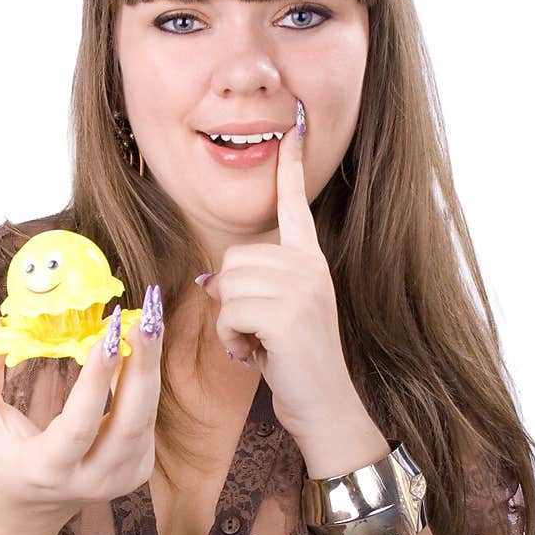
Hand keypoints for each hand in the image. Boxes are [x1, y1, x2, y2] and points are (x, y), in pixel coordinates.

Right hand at [0, 295, 163, 526]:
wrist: (23, 509)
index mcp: (46, 470)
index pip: (79, 426)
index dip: (97, 381)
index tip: (108, 335)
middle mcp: (90, 481)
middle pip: (130, 424)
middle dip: (142, 367)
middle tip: (145, 319)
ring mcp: (120, 480)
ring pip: (146, 420)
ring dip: (149, 367)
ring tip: (146, 322)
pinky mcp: (137, 471)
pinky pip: (147, 420)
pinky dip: (144, 382)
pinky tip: (139, 348)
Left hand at [199, 102, 373, 449]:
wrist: (326, 408)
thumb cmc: (296, 367)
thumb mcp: (271, 320)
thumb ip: (249, 291)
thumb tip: (209, 282)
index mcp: (310, 263)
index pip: (296, 207)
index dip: (292, 167)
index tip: (294, 127)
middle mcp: (310, 267)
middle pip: (234, 259)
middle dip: (231, 301)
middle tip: (258, 333)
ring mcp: (303, 288)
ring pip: (228, 285)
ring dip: (231, 324)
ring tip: (259, 345)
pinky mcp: (289, 313)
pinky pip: (230, 312)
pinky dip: (232, 340)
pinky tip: (256, 355)